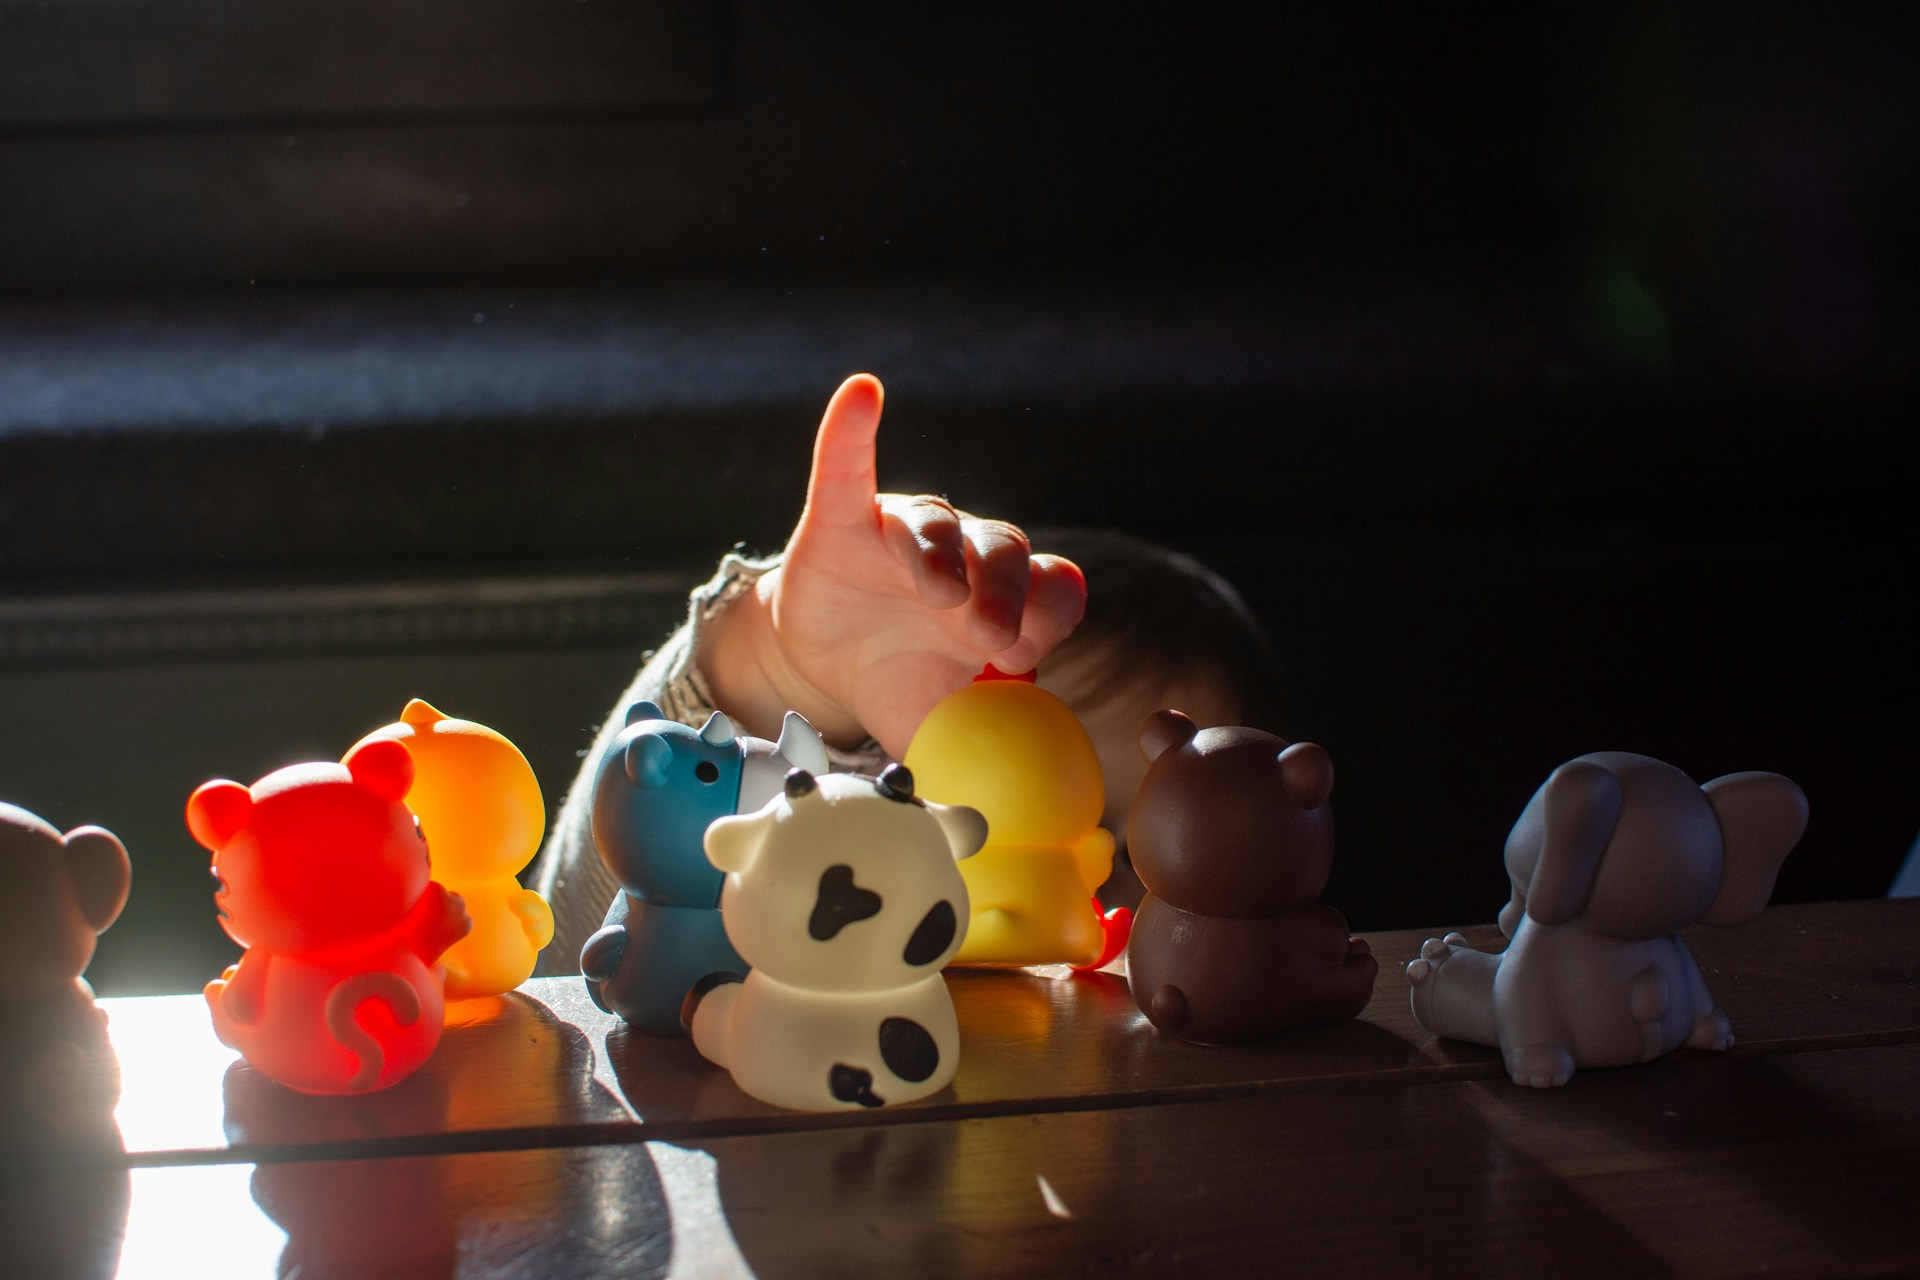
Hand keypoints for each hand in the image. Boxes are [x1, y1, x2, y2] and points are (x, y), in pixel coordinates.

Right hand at [699, 373, 1085, 757]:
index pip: (1054, 590)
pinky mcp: (843, 518)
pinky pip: (848, 466)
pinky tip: (863, 395)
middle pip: (1004, 550)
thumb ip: (983, 762)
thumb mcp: (945, 728)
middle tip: (989, 635)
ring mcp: (905, 535)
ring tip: (933, 589)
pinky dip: (852, 431)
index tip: (1025, 651)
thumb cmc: (902, 689)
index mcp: (1007, 607)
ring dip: (940, 552)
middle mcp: (967, 561)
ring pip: (936, 522)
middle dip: (1002, 590)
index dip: (1048, 613)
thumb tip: (1021, 838)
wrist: (824, 667)